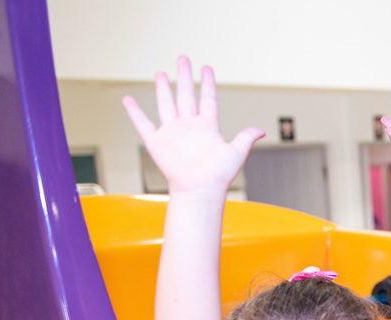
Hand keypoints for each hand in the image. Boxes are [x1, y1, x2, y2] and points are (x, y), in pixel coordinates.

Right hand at [122, 56, 263, 194]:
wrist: (200, 190)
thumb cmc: (218, 176)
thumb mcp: (236, 153)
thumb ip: (246, 138)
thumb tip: (262, 130)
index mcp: (207, 127)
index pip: (207, 99)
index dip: (207, 83)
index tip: (206, 68)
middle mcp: (189, 126)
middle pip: (186, 95)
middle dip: (184, 76)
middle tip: (183, 58)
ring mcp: (172, 133)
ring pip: (166, 104)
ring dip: (163, 88)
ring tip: (161, 73)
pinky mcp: (157, 142)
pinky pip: (143, 124)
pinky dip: (134, 112)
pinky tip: (128, 99)